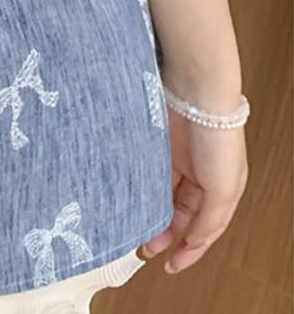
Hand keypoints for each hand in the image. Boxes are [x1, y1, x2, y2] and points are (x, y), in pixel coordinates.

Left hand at [141, 109, 248, 274]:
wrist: (195, 92)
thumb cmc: (218, 137)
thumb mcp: (225, 189)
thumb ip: (210, 218)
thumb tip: (194, 242)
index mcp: (223, 189)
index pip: (205, 228)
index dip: (190, 249)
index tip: (172, 265)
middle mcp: (201, 176)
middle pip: (182, 214)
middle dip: (166, 234)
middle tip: (146, 249)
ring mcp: (178, 159)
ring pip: (163, 195)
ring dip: (152, 213)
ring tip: (136, 231)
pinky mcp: (158, 144)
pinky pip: (149, 174)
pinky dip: (142, 190)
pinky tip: (133, 202)